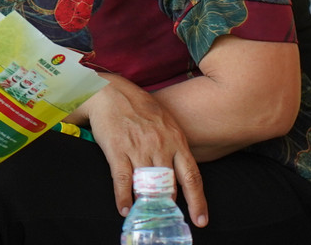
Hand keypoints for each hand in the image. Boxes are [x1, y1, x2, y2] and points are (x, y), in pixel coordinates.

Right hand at [82, 75, 207, 227]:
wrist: (110, 90)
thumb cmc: (137, 103)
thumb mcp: (165, 120)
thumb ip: (173, 141)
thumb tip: (179, 163)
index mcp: (176, 140)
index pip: (192, 177)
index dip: (198, 201)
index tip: (200, 220)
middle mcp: (161, 147)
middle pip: (170, 186)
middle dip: (169, 204)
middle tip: (167, 217)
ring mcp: (139, 149)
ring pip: (148, 186)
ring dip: (148, 204)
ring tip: (147, 216)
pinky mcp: (118, 150)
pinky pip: (123, 180)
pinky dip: (124, 197)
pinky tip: (124, 208)